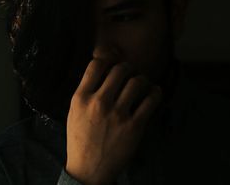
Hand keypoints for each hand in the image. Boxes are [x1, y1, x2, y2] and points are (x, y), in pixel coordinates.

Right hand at [65, 55, 161, 184]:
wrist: (89, 170)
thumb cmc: (80, 139)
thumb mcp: (74, 112)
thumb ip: (86, 90)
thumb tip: (103, 68)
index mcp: (81, 98)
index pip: (96, 65)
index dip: (108, 59)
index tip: (114, 63)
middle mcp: (99, 103)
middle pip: (120, 69)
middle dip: (128, 68)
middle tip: (131, 73)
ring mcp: (118, 115)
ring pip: (137, 82)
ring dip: (142, 80)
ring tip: (142, 84)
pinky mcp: (134, 126)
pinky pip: (151, 100)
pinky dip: (155, 93)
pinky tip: (153, 93)